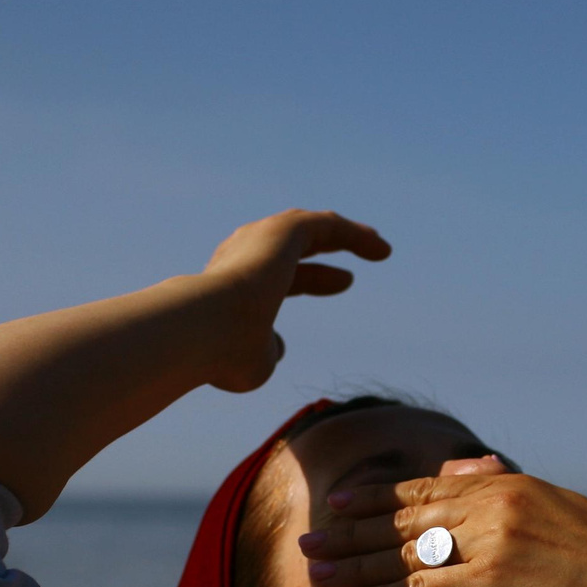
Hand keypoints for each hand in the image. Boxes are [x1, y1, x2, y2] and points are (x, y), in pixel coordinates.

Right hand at [199, 210, 391, 392]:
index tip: (344, 283)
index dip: (313, 280)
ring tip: (377, 247)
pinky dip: (354, 234)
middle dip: (322, 257)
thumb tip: (275, 345)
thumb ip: (264, 348)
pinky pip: (326, 226)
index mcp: (231, 284)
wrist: (205, 329)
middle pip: (292, 249)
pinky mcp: (283, 230)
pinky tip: (381, 250)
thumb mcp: (249, 361)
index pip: (278, 277)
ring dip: (345, 236)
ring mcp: (260, 238)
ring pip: (310, 229)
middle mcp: (241, 255)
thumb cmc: (222, 353)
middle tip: (351, 276)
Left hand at [300, 458, 586, 586]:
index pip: (426, 488)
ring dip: (353, 561)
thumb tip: (490, 477)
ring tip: (315, 569)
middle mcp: (491, 506)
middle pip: (402, 516)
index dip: (377, 497)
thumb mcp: (565, 510)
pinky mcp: (490, 585)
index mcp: (508, 486)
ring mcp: (488, 544)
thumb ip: (520, 497)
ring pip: (402, 551)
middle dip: (351, 528)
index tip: (342, 501)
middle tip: (310, 536)